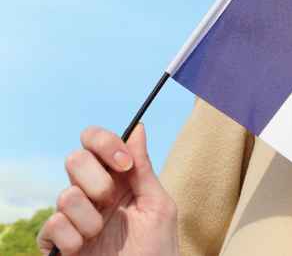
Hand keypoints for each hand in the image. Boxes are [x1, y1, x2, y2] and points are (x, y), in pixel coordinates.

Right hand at [37, 123, 178, 255]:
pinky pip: (52, 226)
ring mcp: (73, 217)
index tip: (124, 164)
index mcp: (118, 180)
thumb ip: (144, 169)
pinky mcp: (57, 242)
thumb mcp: (159, 206)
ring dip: (89, 218)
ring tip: (101, 235)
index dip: (105, 144)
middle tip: (111, 202)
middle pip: (74, 159)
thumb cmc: (158, 250)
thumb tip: (139, 128)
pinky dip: (72, 238)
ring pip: (65, 195)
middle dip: (96, 181)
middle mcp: (92, 194)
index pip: (96, 142)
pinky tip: (83, 248)